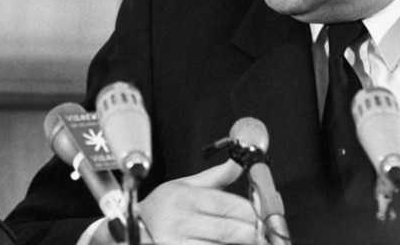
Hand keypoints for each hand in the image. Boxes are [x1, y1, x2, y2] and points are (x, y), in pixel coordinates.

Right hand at [136, 159, 257, 243]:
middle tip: (264, 232)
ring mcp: (181, 243)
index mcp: (185, 198)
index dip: (250, 211)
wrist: (135, 229)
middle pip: (229, 229)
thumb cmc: (163, 206)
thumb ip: (216, 177)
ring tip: (251, 239)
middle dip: (252, 232)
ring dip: (242, 244)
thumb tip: (239, 163)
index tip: (263, 214)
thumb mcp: (184, 185)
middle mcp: (182, 221)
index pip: (226, 204)